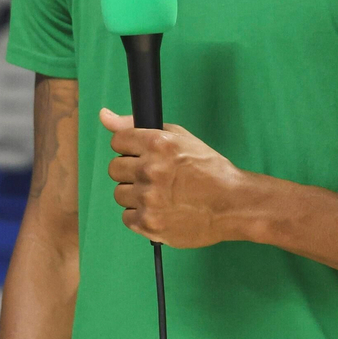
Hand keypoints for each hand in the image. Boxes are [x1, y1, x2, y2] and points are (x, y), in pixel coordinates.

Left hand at [100, 108, 244, 247]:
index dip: (131, 149)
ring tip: (161, 196)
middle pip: (115, 168)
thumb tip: (104, 115)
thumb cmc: (210, 170)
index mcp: (158, 144)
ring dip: (136, 195)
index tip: (143, 155)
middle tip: (154, 177)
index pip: (118, 142)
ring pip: (120, 194)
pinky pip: (127, 217)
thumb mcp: (181, 138)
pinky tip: (161, 210)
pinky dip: (141, 215)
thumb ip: (137, 126)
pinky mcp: (148, 223)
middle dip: (132, 172)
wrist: (233, 205)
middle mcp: (150, 170)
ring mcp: (148, 198)